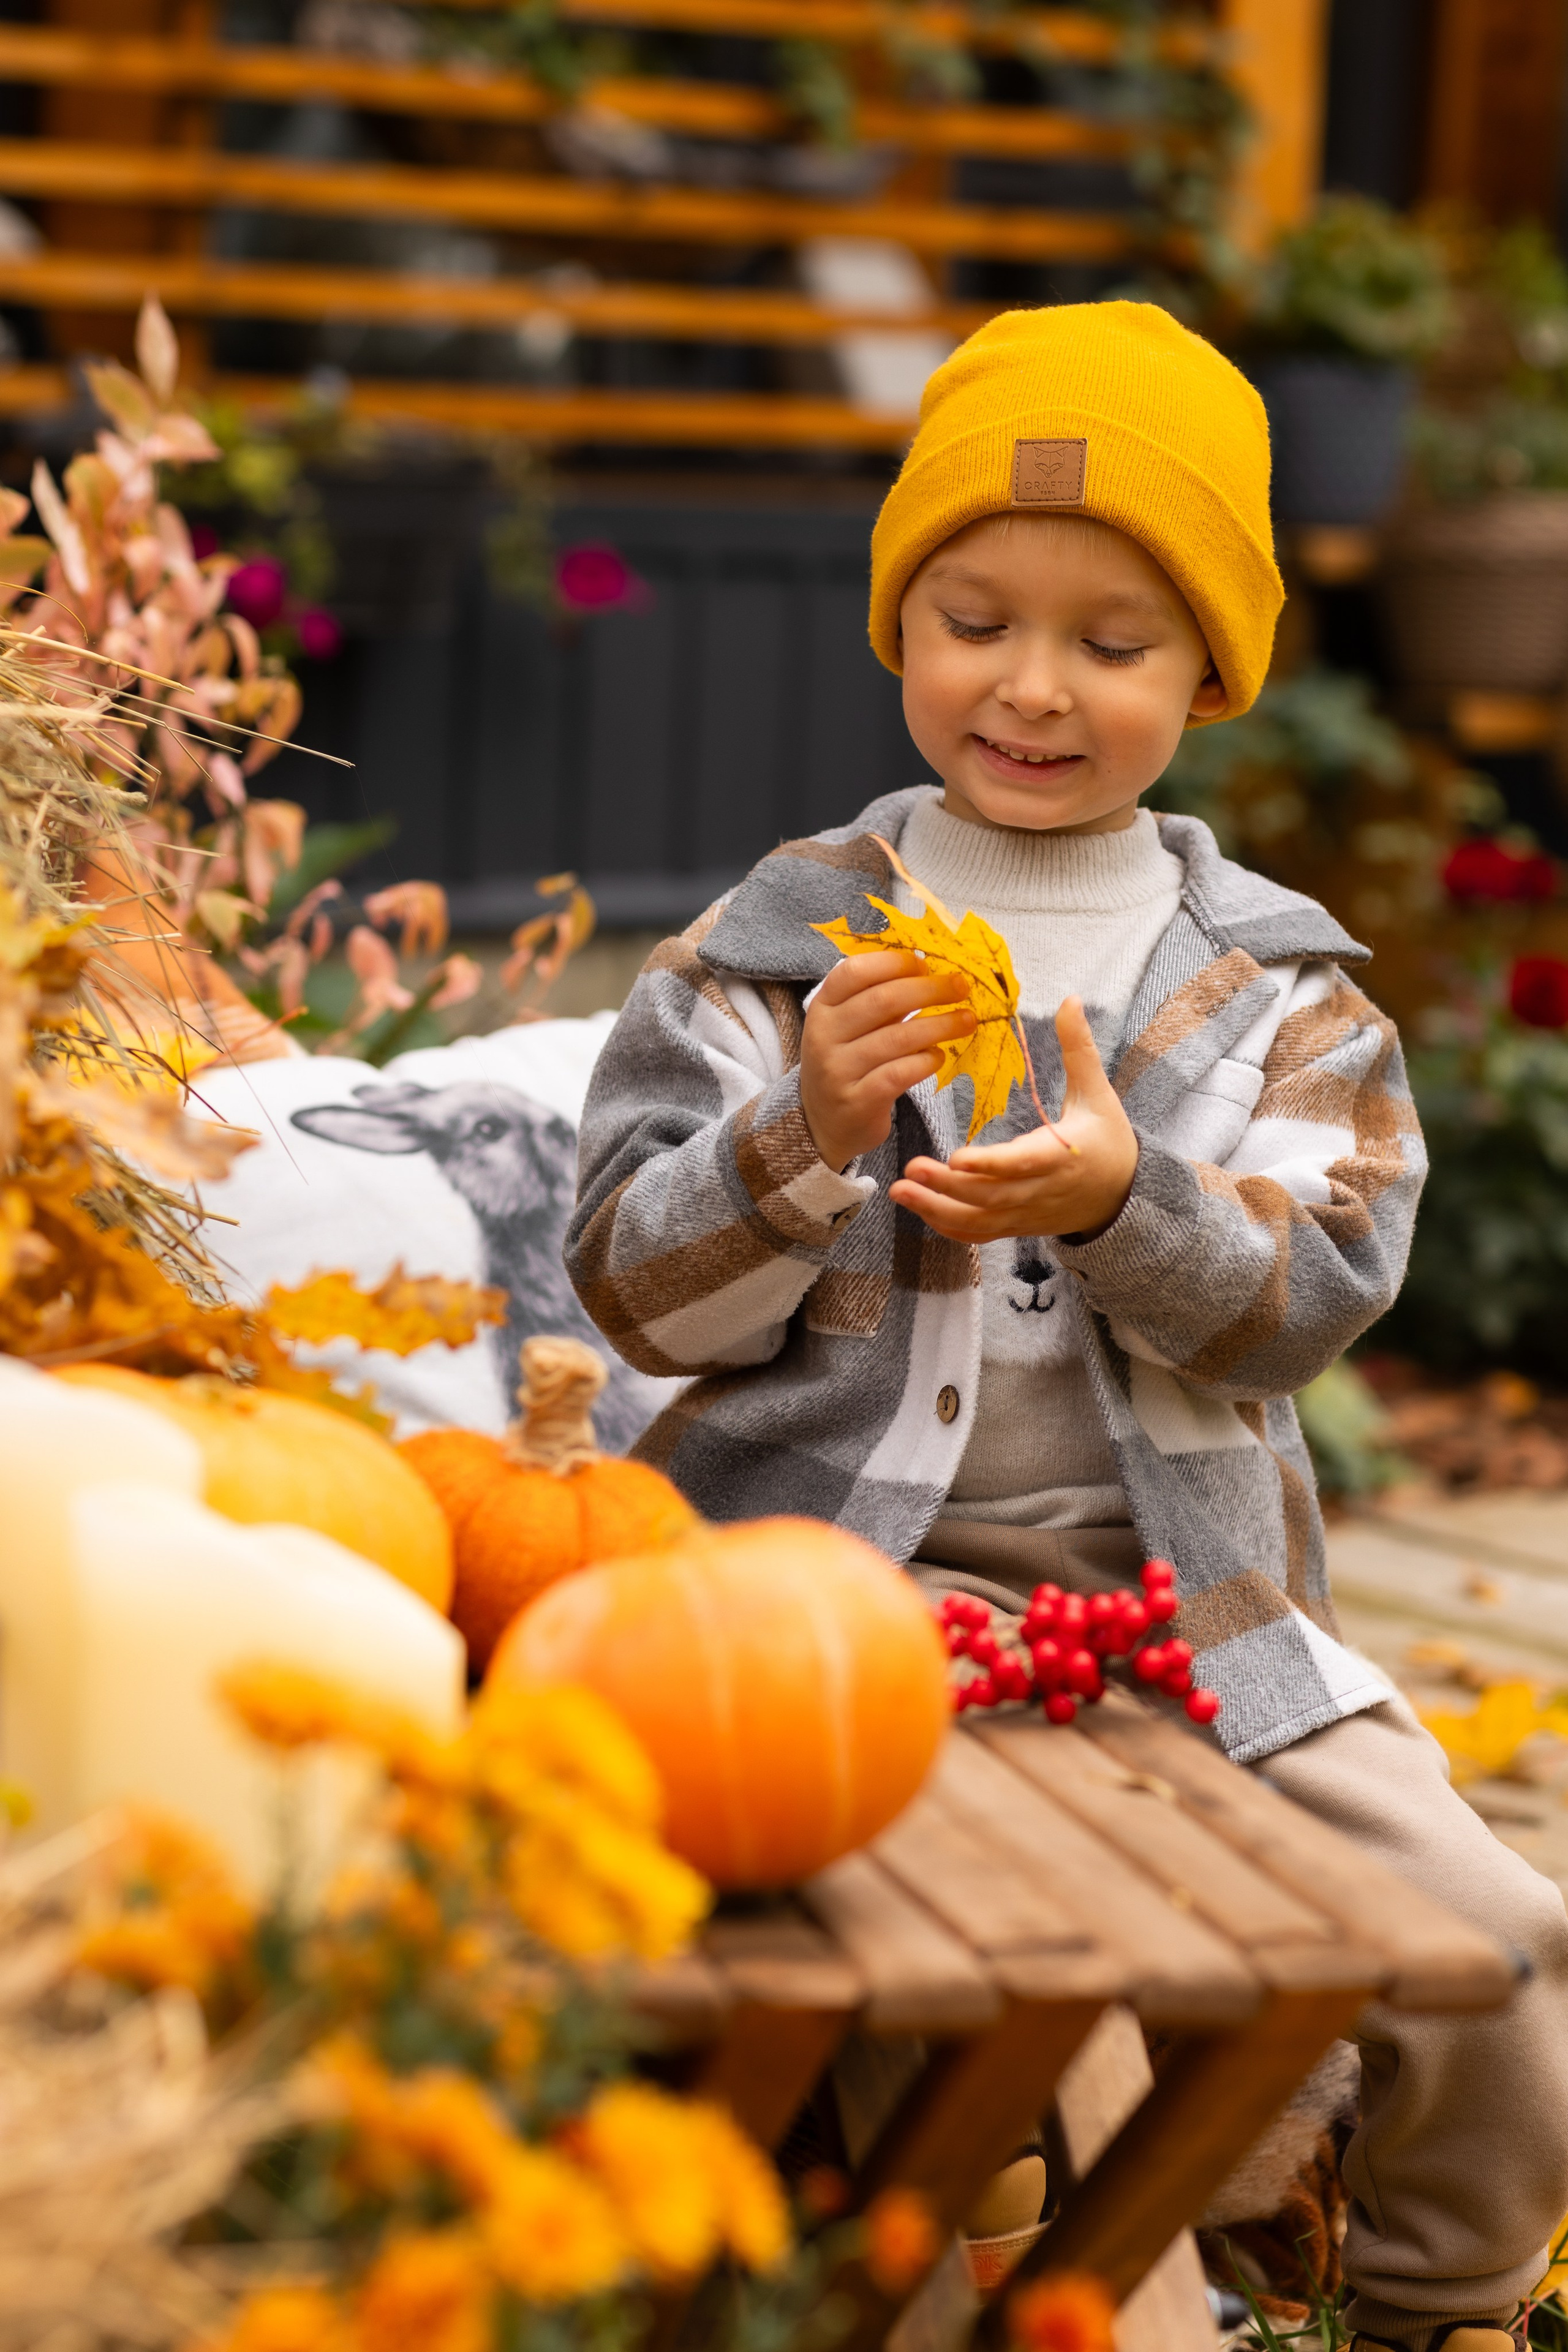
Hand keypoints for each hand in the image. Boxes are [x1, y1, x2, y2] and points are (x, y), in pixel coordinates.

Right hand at [801, 950, 976, 1172]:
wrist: (822, 1124)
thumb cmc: (847, 1064)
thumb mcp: (850, 1027)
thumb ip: (880, 1001)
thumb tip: (928, 971)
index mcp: (822, 1008)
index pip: (854, 972)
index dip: (893, 963)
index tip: (925, 964)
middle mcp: (823, 1036)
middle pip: (882, 1001)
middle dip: (929, 990)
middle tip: (961, 986)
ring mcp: (838, 1070)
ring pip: (897, 1038)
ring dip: (939, 1025)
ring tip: (967, 1020)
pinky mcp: (857, 1101)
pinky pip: (899, 1074)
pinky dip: (925, 1061)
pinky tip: (939, 1056)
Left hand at [889, 997, 1137, 1240]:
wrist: (1123, 1196)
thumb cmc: (1109, 1140)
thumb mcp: (1098, 1093)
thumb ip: (1079, 1048)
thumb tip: (1071, 999)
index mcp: (1061, 1156)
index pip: (1021, 1165)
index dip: (989, 1165)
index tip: (956, 1157)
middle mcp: (1040, 1191)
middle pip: (990, 1196)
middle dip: (948, 1187)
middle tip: (909, 1168)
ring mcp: (1026, 1213)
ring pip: (978, 1220)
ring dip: (937, 1208)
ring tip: (899, 1190)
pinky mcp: (1016, 1226)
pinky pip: (979, 1233)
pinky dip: (948, 1226)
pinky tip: (918, 1207)